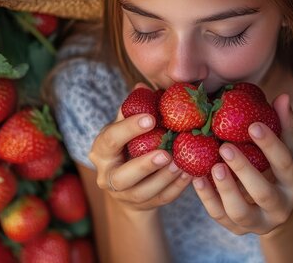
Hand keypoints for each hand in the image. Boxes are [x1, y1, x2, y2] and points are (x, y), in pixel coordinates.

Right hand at [88, 85, 191, 211]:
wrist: (127, 183)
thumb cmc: (128, 144)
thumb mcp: (125, 127)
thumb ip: (132, 109)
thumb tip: (142, 87)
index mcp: (101, 152)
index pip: (110, 140)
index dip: (129, 129)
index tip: (150, 118)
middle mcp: (107, 177)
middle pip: (122, 176)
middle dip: (144, 165)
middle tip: (166, 153)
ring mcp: (124, 196)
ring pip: (142, 192)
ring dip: (164, 178)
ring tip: (182, 164)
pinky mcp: (143, 206)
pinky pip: (160, 200)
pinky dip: (176, 188)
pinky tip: (190, 174)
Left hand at [192, 93, 292, 234]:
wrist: (272, 208)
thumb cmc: (276, 169)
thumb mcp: (285, 149)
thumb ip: (283, 125)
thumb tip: (283, 96)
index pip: (286, 164)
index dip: (271, 145)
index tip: (252, 125)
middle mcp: (281, 207)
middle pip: (264, 192)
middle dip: (244, 170)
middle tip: (225, 147)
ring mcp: (259, 222)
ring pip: (241, 212)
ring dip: (225, 189)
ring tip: (213, 166)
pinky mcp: (237, 228)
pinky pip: (220, 216)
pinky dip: (207, 198)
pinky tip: (196, 178)